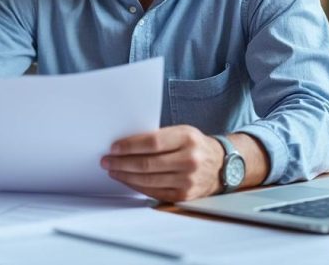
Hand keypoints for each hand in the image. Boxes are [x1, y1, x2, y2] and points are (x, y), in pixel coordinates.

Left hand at [101, 125, 223, 202]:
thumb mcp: (182, 132)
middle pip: (147, 163)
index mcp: (187, 138)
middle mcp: (189, 160)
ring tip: (112, 170)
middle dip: (122, 162)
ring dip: (125, 175)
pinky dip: (137, 186)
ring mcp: (187, 180)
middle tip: (107, 160)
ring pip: (148, 180)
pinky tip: (127, 180)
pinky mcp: (184, 195)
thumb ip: (159, 137)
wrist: (221, 165)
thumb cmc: (195, 145)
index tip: (114, 147)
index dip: (130, 146)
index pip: (152, 142)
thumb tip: (125, 144)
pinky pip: (154, 192)